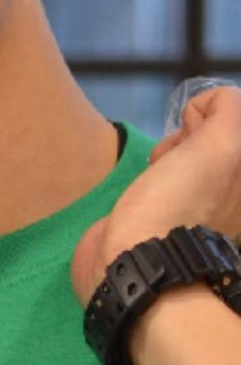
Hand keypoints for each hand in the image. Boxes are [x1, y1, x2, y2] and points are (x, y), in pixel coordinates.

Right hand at [71, 84, 240, 302]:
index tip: (193, 139)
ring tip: (155, 172)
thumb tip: (208, 106)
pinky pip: (171, 169)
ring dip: (169, 151)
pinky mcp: (174, 208)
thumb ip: (228, 111)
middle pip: (213, 131)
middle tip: (173, 158)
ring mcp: (207, 199)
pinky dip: (157, 168)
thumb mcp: (219, 146)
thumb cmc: (178, 202)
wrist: (134, 258)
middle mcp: (236, 186)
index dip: (210, 118)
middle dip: (189, 134)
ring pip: (189, 148)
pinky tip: (147, 181)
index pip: (231, 115)